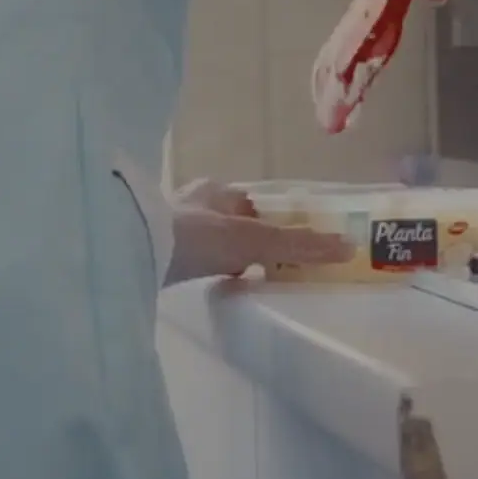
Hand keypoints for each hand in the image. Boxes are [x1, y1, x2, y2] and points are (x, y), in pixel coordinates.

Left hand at [165, 179, 352, 282]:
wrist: (128, 252)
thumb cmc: (193, 236)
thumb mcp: (251, 239)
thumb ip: (296, 245)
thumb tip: (349, 247)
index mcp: (217, 190)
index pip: (256, 204)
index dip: (278, 221)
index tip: (297, 245)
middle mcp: (194, 203)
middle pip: (235, 224)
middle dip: (254, 242)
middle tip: (279, 269)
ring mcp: (173, 228)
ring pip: (214, 243)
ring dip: (232, 258)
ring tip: (253, 281)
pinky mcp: (158, 253)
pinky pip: (194, 261)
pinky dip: (210, 271)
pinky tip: (218, 287)